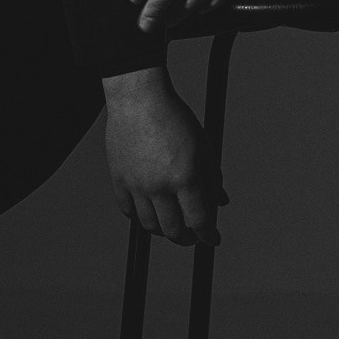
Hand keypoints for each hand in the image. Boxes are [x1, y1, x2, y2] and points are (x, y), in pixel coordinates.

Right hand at [102, 68, 226, 243]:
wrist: (139, 98)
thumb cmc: (173, 117)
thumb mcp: (203, 147)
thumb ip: (212, 178)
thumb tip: (220, 201)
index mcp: (185, 177)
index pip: (199, 221)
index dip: (208, 235)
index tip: (212, 239)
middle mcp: (159, 185)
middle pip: (174, 230)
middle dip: (187, 239)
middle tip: (193, 236)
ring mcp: (136, 184)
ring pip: (149, 225)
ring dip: (163, 231)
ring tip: (171, 227)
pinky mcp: (119, 179)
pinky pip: (127, 210)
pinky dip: (139, 217)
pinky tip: (149, 213)